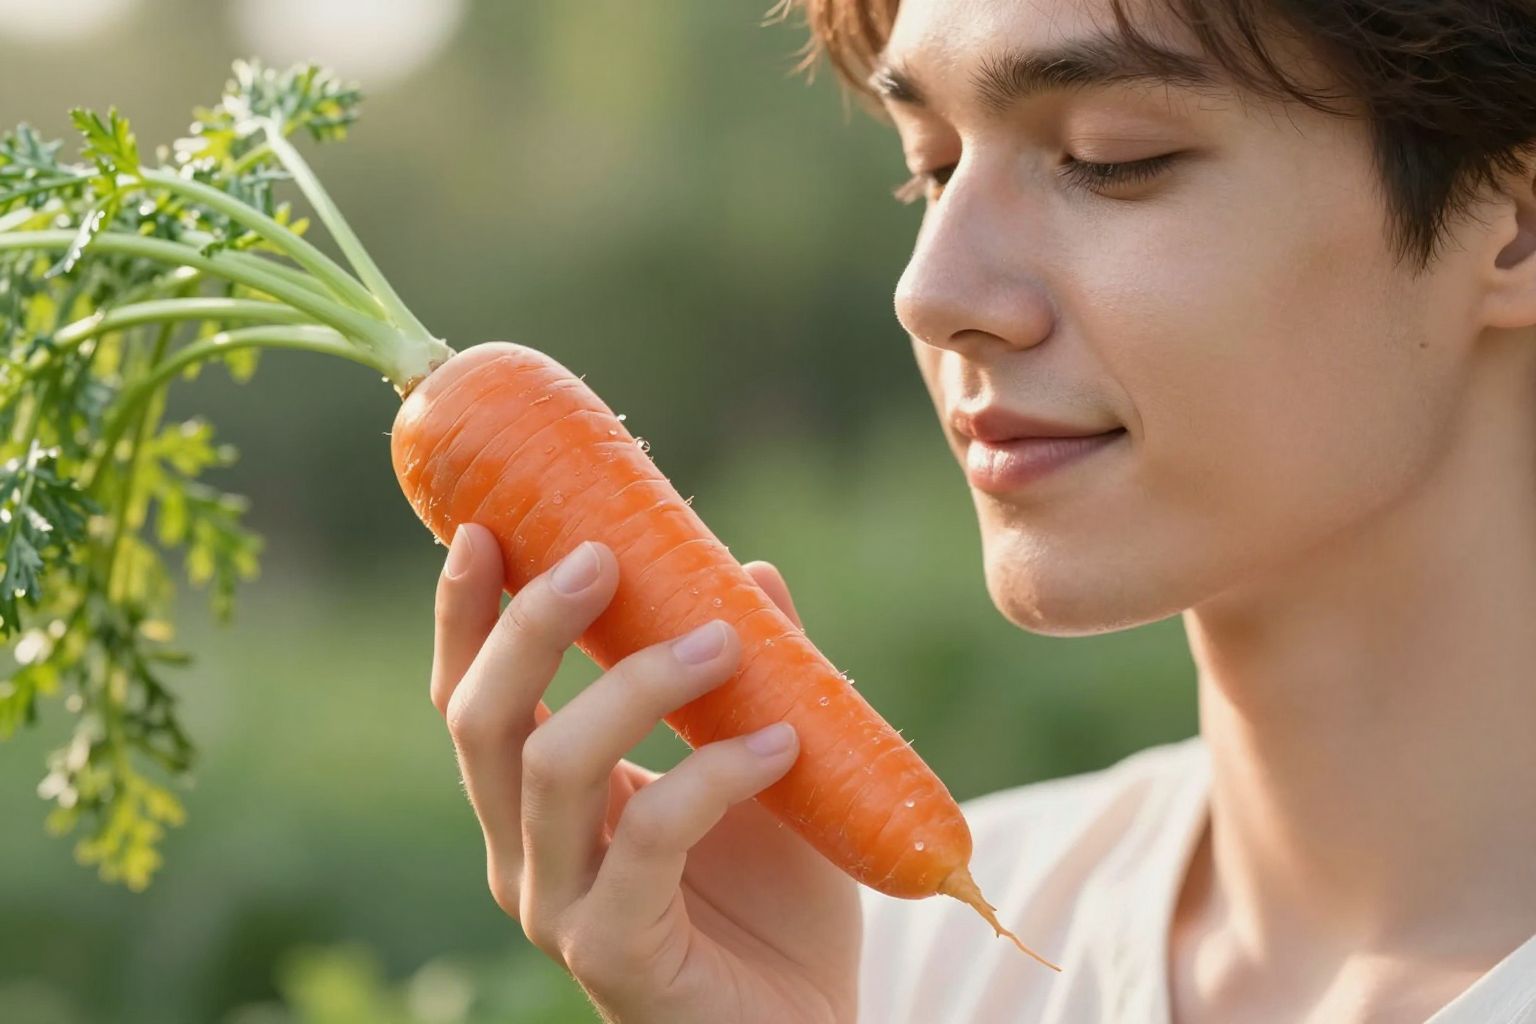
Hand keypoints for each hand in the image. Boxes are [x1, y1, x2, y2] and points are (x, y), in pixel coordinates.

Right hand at [430, 524, 860, 1023]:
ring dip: (635, 686)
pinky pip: (649, 840)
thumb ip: (750, 675)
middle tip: (599, 556)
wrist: (808, 1023)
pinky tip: (780, 746)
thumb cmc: (775, 901)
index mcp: (538, 804)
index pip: (471, 699)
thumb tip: (751, 572)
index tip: (485, 528)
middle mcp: (525, 853)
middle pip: (483, 722)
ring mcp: (559, 909)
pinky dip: (711, 776)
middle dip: (530, 626)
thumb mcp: (760, 762)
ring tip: (721, 641)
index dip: (464, 617)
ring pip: (552, 768)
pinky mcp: (614, 955)